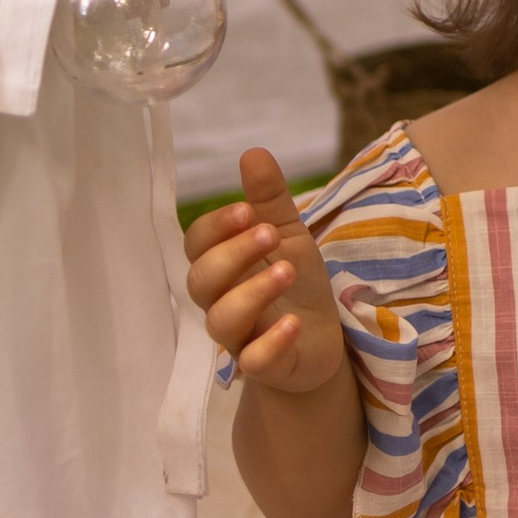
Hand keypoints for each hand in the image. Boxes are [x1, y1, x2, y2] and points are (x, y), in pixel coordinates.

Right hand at [183, 148, 346, 396]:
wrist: (320, 339)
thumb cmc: (294, 281)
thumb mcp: (287, 232)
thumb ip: (269, 198)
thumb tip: (252, 152)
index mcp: (222, 265)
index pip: (196, 245)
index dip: (216, 228)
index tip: (247, 211)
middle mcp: (221, 301)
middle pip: (201, 281)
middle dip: (232, 255)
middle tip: (270, 235)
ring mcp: (239, 337)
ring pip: (221, 320)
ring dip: (252, 293)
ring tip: (286, 270)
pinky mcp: (265, 366)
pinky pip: (253, 360)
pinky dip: (270, 343)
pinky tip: (292, 323)